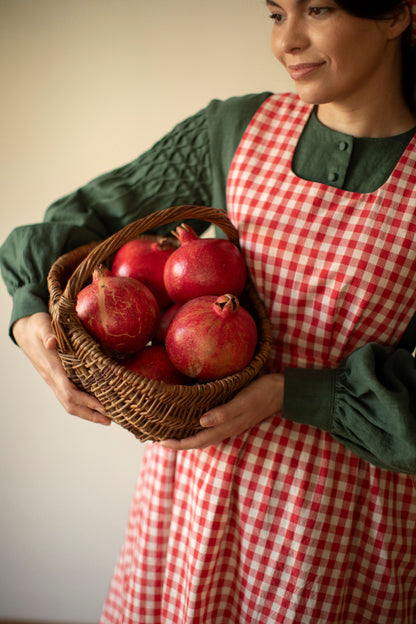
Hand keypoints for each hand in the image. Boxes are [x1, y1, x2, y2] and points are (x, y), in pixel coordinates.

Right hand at [13, 312, 110, 424]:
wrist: (25, 330)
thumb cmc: (37, 325)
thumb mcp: (42, 325)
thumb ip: (48, 333)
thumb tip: (52, 342)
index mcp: (52, 368)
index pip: (69, 391)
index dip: (86, 401)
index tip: (102, 406)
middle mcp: (52, 378)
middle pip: (69, 404)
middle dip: (89, 414)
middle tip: (109, 421)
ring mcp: (53, 380)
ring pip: (68, 403)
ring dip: (86, 413)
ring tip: (105, 418)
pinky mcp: (56, 379)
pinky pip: (69, 396)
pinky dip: (82, 404)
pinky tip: (95, 405)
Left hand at [160, 373, 283, 449]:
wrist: (281, 391)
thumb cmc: (261, 393)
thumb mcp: (243, 401)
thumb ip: (224, 413)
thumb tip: (202, 422)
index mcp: (226, 427)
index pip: (198, 441)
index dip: (179, 443)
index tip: (161, 442)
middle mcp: (226, 429)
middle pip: (198, 441)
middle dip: (179, 442)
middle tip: (160, 438)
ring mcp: (230, 424)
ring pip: (204, 435)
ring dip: (188, 436)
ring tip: (172, 431)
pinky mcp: (233, 416)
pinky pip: (211, 426)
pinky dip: (198, 426)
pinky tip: (193, 418)